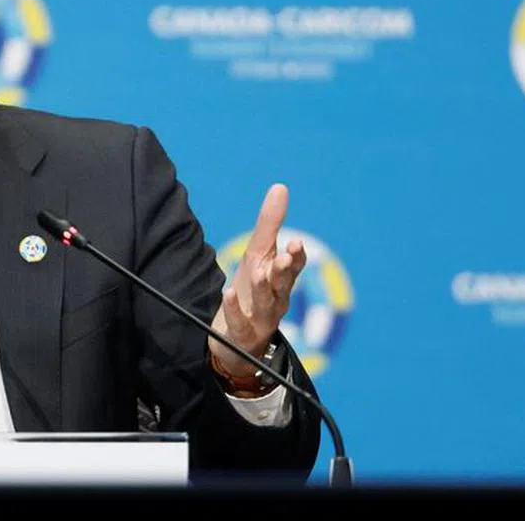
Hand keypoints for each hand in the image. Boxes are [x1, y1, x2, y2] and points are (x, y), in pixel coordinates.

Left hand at [208, 183, 306, 376]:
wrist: (236, 338)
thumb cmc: (251, 290)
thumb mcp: (258, 256)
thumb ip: (269, 225)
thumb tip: (280, 187)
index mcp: (280, 280)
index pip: (293, 267)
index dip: (296, 257)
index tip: (296, 243)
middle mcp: (274, 299)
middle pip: (282, 285)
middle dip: (285, 270)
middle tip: (286, 256)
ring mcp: (260, 319)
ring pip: (264, 303)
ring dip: (262, 287)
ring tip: (258, 272)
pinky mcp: (241, 334)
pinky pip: (239, 322)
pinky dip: (234, 308)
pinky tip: (227, 293)